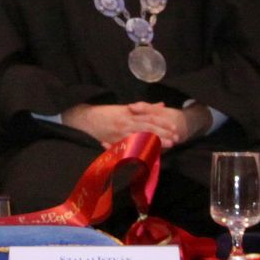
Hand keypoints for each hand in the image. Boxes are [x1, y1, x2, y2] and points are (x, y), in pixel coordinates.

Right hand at [61, 102, 208, 146]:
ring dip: (155, 141)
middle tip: (175, 138)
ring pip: (141, 137)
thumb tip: (161, 105)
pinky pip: (129, 146)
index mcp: (128, 113)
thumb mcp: (123, 107)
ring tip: (168, 145)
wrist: (84, 118)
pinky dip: (139, 150)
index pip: (149, 118)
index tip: (173, 127)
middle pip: (147, 128)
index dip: (162, 123)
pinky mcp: (114, 141)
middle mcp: (125, 122)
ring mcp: (119, 132)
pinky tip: (149, 154)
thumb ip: (143, 108)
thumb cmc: (103, 113)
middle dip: (162, 133)